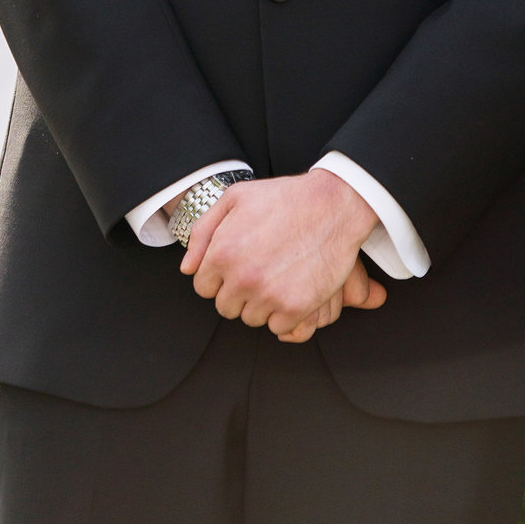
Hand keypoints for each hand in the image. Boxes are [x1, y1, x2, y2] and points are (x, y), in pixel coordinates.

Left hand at [179, 168, 385, 339]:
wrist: (336, 204)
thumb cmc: (286, 197)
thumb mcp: (237, 198)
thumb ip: (203, 232)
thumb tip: (187, 268)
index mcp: (222, 253)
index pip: (204, 288)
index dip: (222, 277)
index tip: (241, 265)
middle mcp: (242, 278)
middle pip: (226, 307)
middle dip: (240, 292)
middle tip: (264, 270)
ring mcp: (269, 295)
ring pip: (251, 319)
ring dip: (263, 304)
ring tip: (281, 276)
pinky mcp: (295, 307)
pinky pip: (278, 327)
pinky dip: (285, 313)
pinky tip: (295, 287)